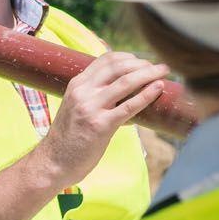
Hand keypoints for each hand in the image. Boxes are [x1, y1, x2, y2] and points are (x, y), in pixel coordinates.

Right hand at [34, 52, 167, 188]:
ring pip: (126, 82)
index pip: (106, 60)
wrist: (53, 162)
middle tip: (160, 67)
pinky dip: (147, 95)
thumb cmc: (69, 138)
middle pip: (118, 67)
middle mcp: (83, 91)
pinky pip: (129, 106)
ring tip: (164, 72)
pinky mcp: (100, 125)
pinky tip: (158, 89)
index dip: (128, 57)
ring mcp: (91, 107)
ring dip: (149, 74)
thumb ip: (96, 97)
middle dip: (143, 64)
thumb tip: (127, 94)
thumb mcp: (77, 108)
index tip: (143, 61)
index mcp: (77, 85)